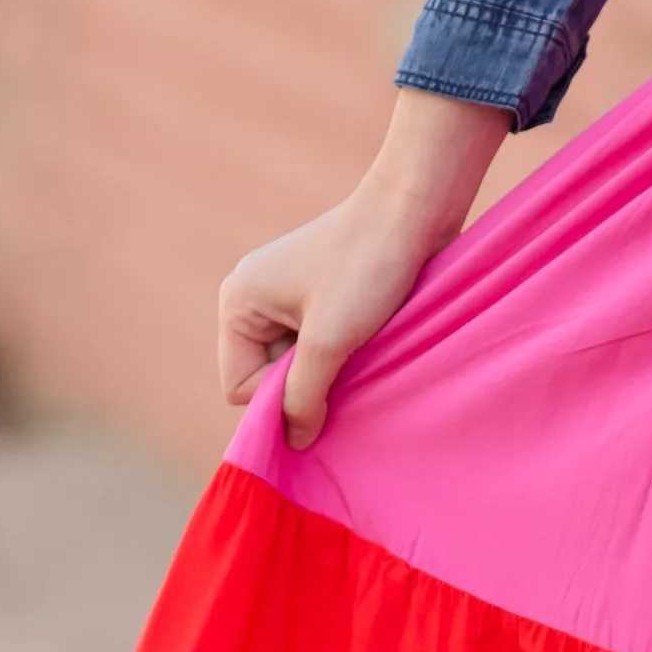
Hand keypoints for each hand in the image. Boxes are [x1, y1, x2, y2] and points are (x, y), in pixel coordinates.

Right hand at [219, 91, 512, 451]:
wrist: (414, 209)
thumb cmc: (367, 269)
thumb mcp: (329, 343)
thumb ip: (303, 398)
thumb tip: (293, 441)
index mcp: (237, 302)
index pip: (240, 387)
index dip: (280, 400)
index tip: (325, 385)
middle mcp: (251, 298)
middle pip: (267, 378)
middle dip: (307, 384)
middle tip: (348, 364)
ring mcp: (284, 295)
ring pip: (297, 366)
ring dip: (329, 370)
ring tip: (362, 348)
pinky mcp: (318, 295)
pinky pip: (317, 346)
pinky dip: (342, 354)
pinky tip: (368, 340)